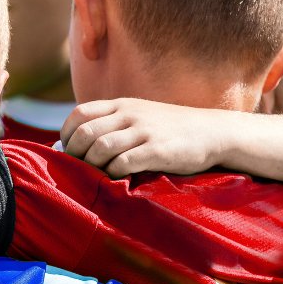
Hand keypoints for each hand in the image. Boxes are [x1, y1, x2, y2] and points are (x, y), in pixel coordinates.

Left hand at [61, 98, 225, 177]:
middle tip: (78, 170)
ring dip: (93, 166)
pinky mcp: (158, 150)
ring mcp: (144, 131)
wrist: (215, 132)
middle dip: (75, 155)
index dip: (67, 135)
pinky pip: (123, 163)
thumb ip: (112, 124)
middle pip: (85, 133)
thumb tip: (76, 145)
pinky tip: (118, 179)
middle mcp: (130, 114)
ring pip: (101, 148)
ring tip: (97, 176)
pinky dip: (114, 174)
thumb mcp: (139, 116)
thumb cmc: (171, 130)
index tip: (69, 152)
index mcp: (122, 105)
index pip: (80, 114)